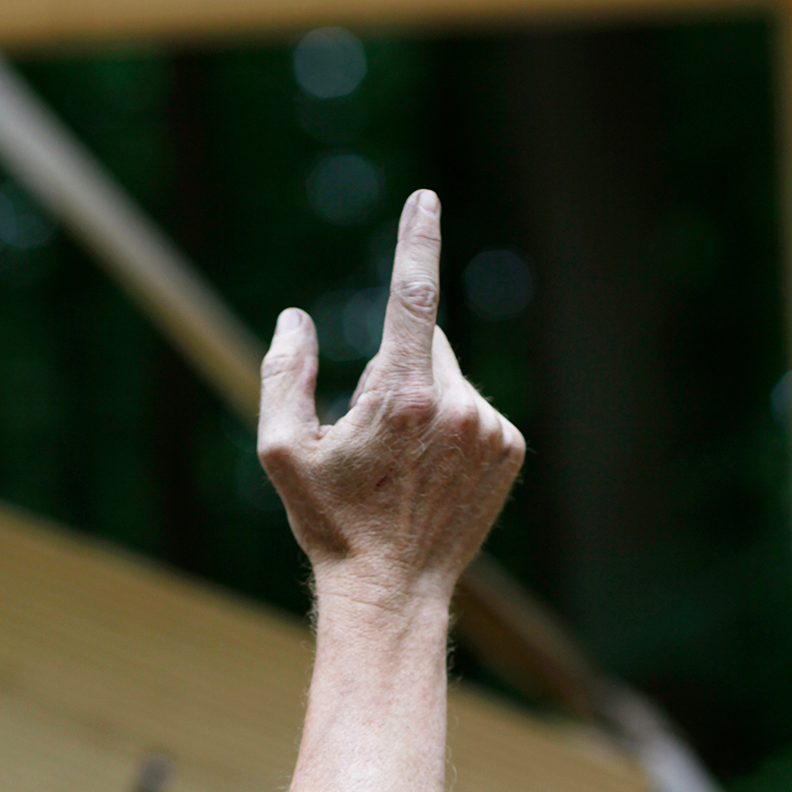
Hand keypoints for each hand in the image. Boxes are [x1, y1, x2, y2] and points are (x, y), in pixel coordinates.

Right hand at [257, 189, 525, 617]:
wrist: (393, 591)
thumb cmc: (330, 524)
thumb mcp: (281, 451)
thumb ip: (282, 373)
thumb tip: (295, 318)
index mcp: (401, 396)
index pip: (413, 298)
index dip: (417, 242)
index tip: (427, 199)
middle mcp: (456, 406)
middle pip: (426, 346)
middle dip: (398, 370)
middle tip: (373, 437)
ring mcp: (490, 429)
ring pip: (453, 381)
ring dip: (427, 403)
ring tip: (404, 467)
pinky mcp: (510, 451)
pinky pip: (477, 413)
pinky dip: (455, 429)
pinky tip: (433, 477)